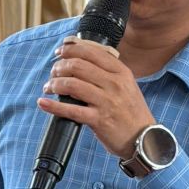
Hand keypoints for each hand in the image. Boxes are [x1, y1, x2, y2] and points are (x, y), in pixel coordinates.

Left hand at [38, 37, 153, 158]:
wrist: (145, 138)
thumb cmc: (132, 112)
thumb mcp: (127, 85)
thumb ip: (109, 72)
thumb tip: (81, 61)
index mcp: (121, 72)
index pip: (91, 52)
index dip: (70, 49)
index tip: (60, 52)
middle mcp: (114, 84)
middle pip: (78, 66)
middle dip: (59, 67)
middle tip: (53, 72)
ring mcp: (106, 102)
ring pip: (72, 85)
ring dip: (54, 84)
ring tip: (49, 87)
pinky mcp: (99, 120)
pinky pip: (70, 110)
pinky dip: (53, 106)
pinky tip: (43, 103)